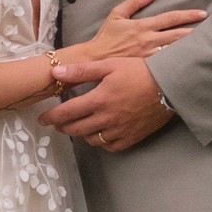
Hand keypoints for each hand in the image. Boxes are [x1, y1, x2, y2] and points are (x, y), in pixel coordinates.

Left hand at [41, 56, 176, 152]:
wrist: (170, 84)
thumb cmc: (139, 70)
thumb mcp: (109, 65)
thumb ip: (81, 71)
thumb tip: (56, 72)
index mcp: (99, 100)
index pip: (66, 113)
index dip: (51, 117)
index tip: (42, 119)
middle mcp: (107, 118)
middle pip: (76, 129)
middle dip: (63, 127)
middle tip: (57, 123)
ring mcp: (120, 130)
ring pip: (92, 139)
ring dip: (81, 134)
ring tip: (78, 126)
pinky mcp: (132, 137)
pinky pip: (110, 146)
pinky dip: (101, 142)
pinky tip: (99, 134)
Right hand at [73, 0, 205, 64]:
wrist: (94, 62)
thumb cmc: (105, 39)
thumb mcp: (116, 15)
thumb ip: (134, 2)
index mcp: (143, 26)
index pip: (171, 18)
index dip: (188, 15)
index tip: (203, 14)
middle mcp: (149, 41)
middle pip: (179, 35)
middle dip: (197, 32)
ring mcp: (149, 56)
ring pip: (175, 51)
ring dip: (191, 48)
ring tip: (207, 46)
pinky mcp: (147, 69)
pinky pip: (167, 66)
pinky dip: (179, 63)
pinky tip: (191, 64)